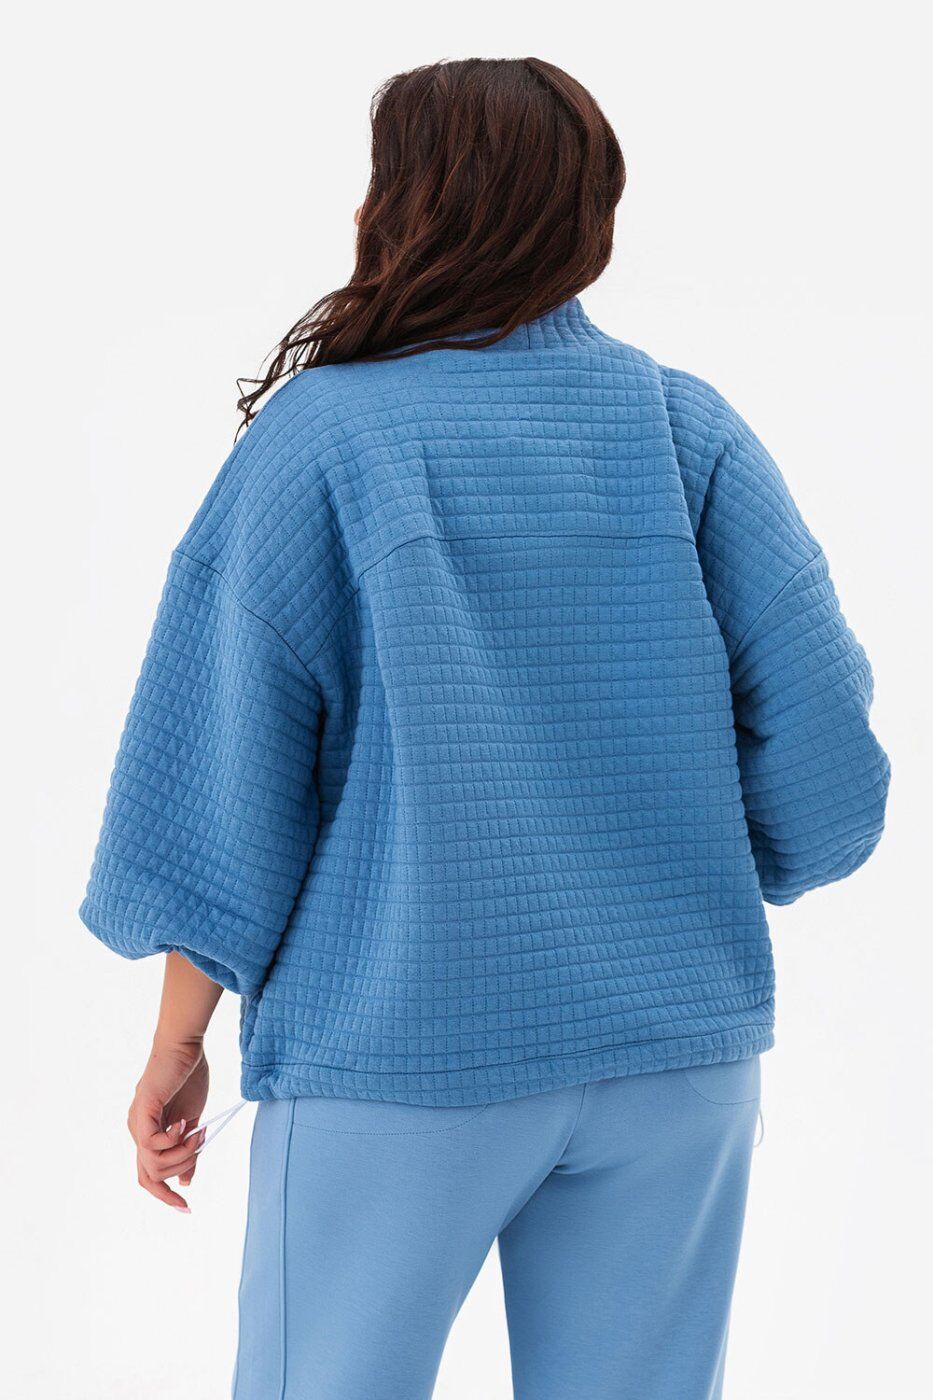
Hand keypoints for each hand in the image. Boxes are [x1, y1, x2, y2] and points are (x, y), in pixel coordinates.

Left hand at [127, 1039, 208, 1210]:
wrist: (185, 1047)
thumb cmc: (189, 1077)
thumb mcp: (192, 1122)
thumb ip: (188, 1149)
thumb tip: (186, 1181)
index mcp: (148, 1134)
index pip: (149, 1177)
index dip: (165, 1196)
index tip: (186, 1206)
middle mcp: (137, 1131)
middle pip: (150, 1177)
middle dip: (180, 1172)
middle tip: (200, 1146)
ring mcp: (137, 1123)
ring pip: (154, 1166)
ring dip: (182, 1155)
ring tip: (196, 1131)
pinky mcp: (142, 1112)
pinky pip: (152, 1146)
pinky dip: (173, 1142)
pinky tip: (184, 1122)